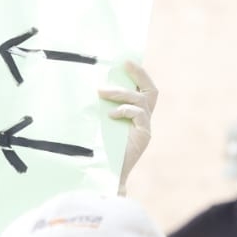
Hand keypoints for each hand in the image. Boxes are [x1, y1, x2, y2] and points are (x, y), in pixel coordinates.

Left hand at [99, 61, 157, 191]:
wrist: (104, 175)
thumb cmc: (98, 151)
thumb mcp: (97, 125)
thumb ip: (98, 110)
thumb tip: (86, 90)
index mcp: (136, 117)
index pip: (143, 90)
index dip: (139, 75)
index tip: (125, 61)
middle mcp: (144, 120)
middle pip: (150, 91)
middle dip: (141, 74)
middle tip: (125, 64)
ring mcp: (145, 128)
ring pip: (141, 100)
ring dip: (121, 93)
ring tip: (102, 92)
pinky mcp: (144, 136)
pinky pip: (139, 115)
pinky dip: (125, 110)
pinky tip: (110, 115)